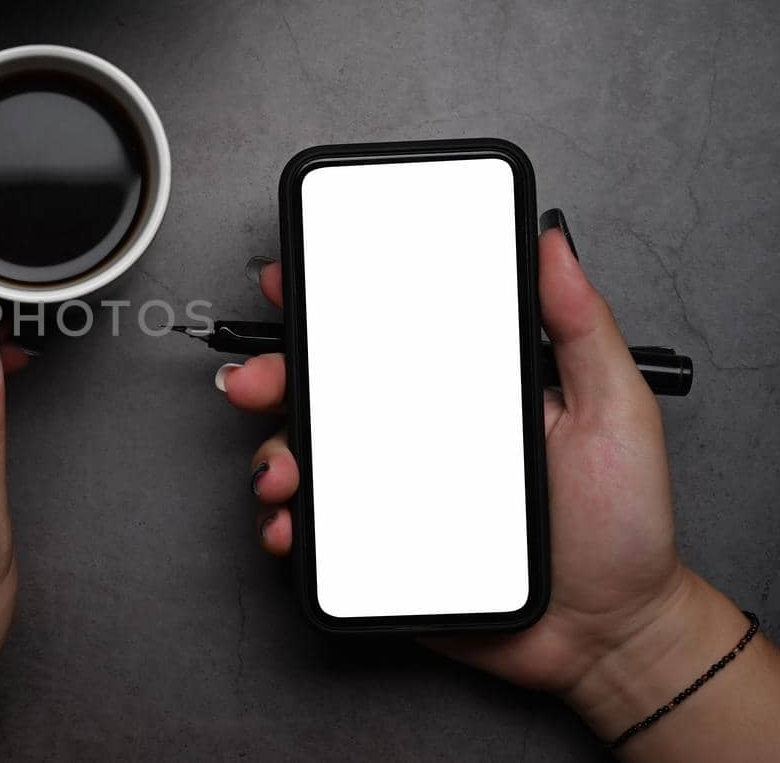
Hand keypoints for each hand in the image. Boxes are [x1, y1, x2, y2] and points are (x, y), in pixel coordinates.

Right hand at [223, 215, 776, 755]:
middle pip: (322, 386)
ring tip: (283, 473)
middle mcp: (415, 431)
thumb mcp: (615, 410)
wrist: (610, 633)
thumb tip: (553, 246)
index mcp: (462, 386)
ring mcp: (389, 488)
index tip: (292, 280)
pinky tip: (289, 524)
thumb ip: (584, 326)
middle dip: (271, 373)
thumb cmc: (621, 525)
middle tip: (257, 381)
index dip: (328, 298)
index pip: (384, 329)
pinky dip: (283, 521)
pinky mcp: (373, 547)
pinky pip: (311, 527)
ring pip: (303, 452)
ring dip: (270, 452)